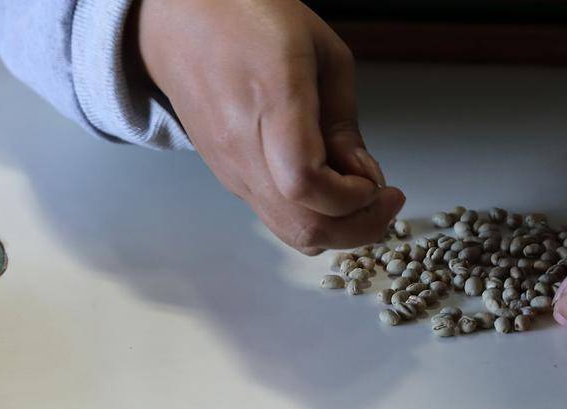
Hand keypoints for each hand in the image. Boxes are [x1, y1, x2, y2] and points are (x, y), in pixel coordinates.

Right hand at [134, 0, 404, 252]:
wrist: (181, 19)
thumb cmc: (250, 18)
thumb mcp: (322, 51)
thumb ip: (344, 120)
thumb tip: (362, 175)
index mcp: (272, 99)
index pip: (306, 183)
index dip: (351, 198)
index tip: (376, 181)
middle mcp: (243, 144)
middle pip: (300, 224)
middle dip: (356, 228)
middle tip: (384, 202)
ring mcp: (230, 166)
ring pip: (288, 230)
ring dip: (335, 228)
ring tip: (360, 197)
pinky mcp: (227, 175)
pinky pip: (274, 214)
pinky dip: (310, 214)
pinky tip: (328, 187)